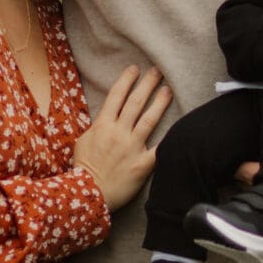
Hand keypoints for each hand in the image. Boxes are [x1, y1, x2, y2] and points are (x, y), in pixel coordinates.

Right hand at [74, 66, 171, 210]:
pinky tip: (180, 127)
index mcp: (102, 125)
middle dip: (147, 84)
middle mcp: (119, 132)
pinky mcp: (142, 164)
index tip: (135, 69)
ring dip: (160, 102)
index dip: (126, 80)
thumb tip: (105, 119)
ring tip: (168, 90)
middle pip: (136, 102)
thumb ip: (96, 127)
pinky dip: (170, 138)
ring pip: (149, 119)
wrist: (89, 194)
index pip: (116, 96)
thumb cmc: (82, 168)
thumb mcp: (82, 141)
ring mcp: (132, 147)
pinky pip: (159, 149)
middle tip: (157, 72)